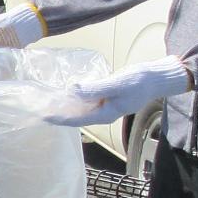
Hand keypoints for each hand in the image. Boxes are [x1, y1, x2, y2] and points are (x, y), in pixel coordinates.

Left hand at [43, 57, 191, 126]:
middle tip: (40, 108)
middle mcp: (103, 113)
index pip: (76, 119)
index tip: (42, 115)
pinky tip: (66, 92)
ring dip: (65, 105)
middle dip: (59, 113)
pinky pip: (87, 99)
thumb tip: (72, 91)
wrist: (157, 77)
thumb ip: (94, 89)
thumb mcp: (116, 84)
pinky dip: (76, 97)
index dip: (58, 118)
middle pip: (76, 116)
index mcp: (104, 114)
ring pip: (80, 108)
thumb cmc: (139, 82)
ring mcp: (105, 105)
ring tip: (48, 101)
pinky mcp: (107, 96)